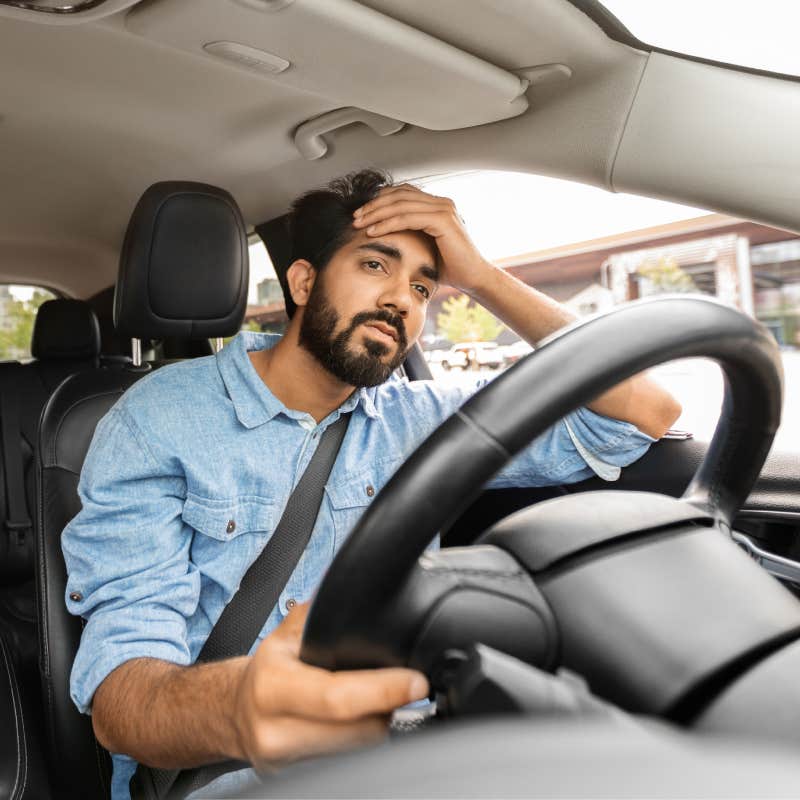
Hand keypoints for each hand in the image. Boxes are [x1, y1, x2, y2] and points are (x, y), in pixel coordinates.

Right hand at [233, 603, 428, 771]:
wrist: (232, 711)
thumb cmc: (267, 669)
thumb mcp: (286, 635)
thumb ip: (320, 613)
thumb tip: (356, 587)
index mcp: (272, 687)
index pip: (337, 697)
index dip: (383, 691)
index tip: (415, 682)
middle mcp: (275, 731)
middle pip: (357, 733)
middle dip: (388, 709)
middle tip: (403, 688)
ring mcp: (284, 764)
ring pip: (358, 753)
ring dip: (378, 729)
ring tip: (381, 705)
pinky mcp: (295, 782)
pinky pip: (347, 766)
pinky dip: (362, 746)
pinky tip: (362, 726)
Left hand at [352, 184, 494, 293]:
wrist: (473, 278)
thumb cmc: (450, 267)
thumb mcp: (426, 247)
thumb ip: (411, 235)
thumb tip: (387, 234)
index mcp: (437, 205)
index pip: (402, 193)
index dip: (380, 200)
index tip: (361, 214)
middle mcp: (441, 202)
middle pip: (399, 194)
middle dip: (374, 205)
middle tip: (355, 217)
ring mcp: (443, 209)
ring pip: (400, 204)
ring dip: (376, 213)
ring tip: (359, 224)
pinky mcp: (443, 220)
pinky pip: (408, 217)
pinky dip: (387, 223)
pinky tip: (373, 232)